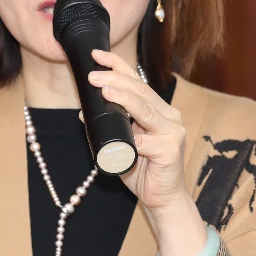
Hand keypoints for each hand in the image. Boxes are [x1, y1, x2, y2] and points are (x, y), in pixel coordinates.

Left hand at [86, 49, 189, 214]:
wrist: (162, 199)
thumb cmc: (142, 171)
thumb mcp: (120, 143)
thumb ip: (108, 126)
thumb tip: (83, 111)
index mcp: (157, 110)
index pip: (136, 81)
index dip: (118, 65)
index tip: (97, 55)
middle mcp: (168, 116)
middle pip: (141, 90)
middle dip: (115, 78)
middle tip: (94, 74)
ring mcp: (173, 131)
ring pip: (145, 108)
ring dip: (124, 96)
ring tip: (104, 88)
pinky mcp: (172, 149)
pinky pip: (147, 140)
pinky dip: (132, 137)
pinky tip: (123, 134)